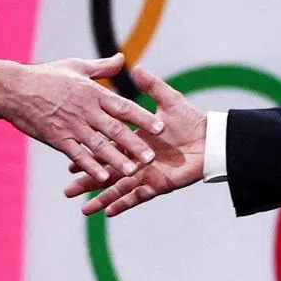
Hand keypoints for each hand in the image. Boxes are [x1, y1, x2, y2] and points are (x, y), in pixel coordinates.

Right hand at [0, 53, 163, 185]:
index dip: (143, 117)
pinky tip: (102, 177)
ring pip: (98, 145)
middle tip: (152, 157)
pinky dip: (90, 166)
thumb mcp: (76, 66)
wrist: (14, 89)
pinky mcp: (57, 138)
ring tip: (132, 171)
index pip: (123, 106)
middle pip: (115, 129)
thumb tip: (123, 59)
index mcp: (92, 92)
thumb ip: (102, 66)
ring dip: (116, 159)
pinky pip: (77, 155)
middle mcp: (85, 110)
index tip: (160, 127)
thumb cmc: (46, 76)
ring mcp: (71, 125)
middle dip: (134, 144)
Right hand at [65, 66, 206, 216]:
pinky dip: (123, 204)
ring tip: (82, 208)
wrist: (213, 141)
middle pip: (106, 170)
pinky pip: (138, 196)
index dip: (90, 153)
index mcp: (135, 140)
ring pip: (118, 187)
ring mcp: (146, 174)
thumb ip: (151, 87)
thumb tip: (136, 68)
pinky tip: (107, 213)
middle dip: (86, 180)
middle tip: (67, 190)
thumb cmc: (191, 120)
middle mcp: (137, 159)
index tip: (70, 161)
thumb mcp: (168, 100)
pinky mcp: (158, 184)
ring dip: (100, 197)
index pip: (106, 147)